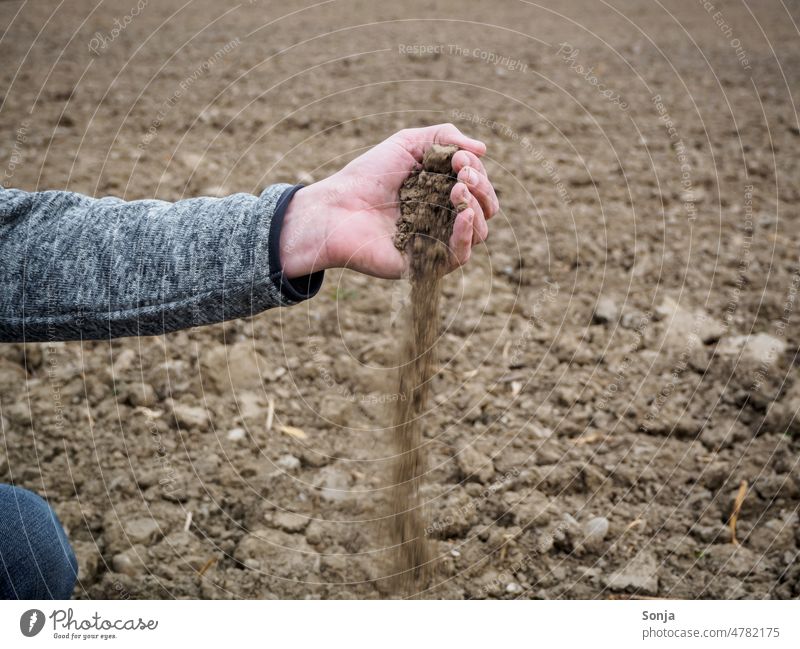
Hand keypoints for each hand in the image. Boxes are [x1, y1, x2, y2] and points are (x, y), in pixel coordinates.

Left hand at [279, 123, 499, 278]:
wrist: (336, 208)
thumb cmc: (367, 176)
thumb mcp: (407, 143)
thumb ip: (445, 137)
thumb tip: (484, 150)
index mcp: (441, 191)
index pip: (478, 186)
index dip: (477, 172)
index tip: (459, 160)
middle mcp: (443, 217)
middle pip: (486, 208)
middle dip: (482, 188)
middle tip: (461, 175)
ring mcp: (436, 241)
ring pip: (480, 232)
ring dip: (476, 207)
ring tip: (456, 192)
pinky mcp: (427, 264)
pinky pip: (460, 255)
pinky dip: (467, 235)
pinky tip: (464, 215)